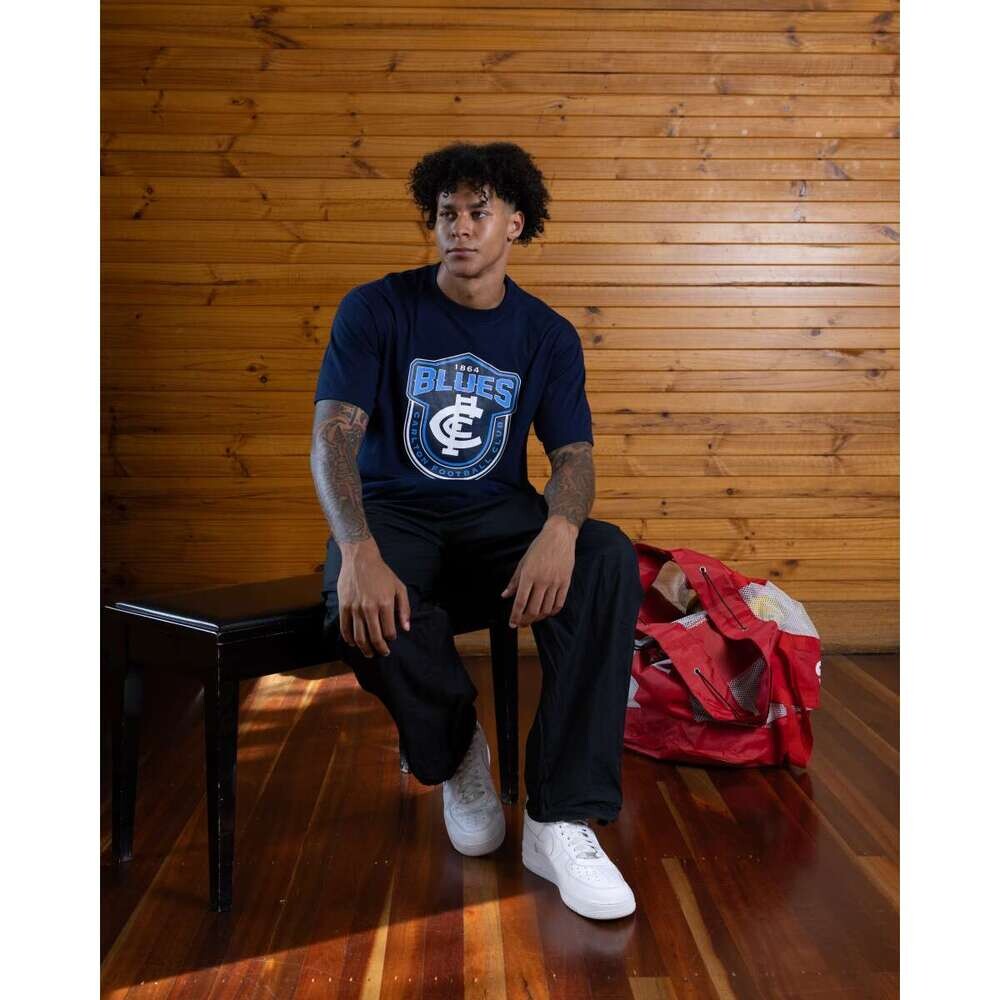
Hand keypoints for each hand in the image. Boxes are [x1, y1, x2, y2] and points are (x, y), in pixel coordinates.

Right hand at [337, 540, 410, 657]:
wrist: (360, 559)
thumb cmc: (382, 573)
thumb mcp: (399, 587)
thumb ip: (404, 608)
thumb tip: (406, 628)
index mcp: (385, 603)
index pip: (389, 631)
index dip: (391, 639)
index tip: (391, 640)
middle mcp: (369, 608)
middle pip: (374, 637)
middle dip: (379, 649)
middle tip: (382, 653)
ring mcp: (355, 608)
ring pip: (359, 636)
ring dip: (364, 648)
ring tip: (369, 653)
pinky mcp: (344, 606)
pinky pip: (345, 628)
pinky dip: (349, 639)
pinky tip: (353, 643)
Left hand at [501, 520, 576, 626]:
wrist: (560, 536)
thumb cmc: (539, 547)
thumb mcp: (523, 562)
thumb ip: (514, 581)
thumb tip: (505, 596)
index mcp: (529, 575)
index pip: (520, 602)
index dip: (515, 616)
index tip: (512, 624)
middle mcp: (542, 580)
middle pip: (533, 609)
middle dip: (525, 620)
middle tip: (521, 624)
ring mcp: (555, 582)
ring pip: (546, 609)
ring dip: (538, 618)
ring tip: (532, 618)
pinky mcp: (566, 582)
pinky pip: (559, 603)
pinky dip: (552, 612)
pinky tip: (546, 612)